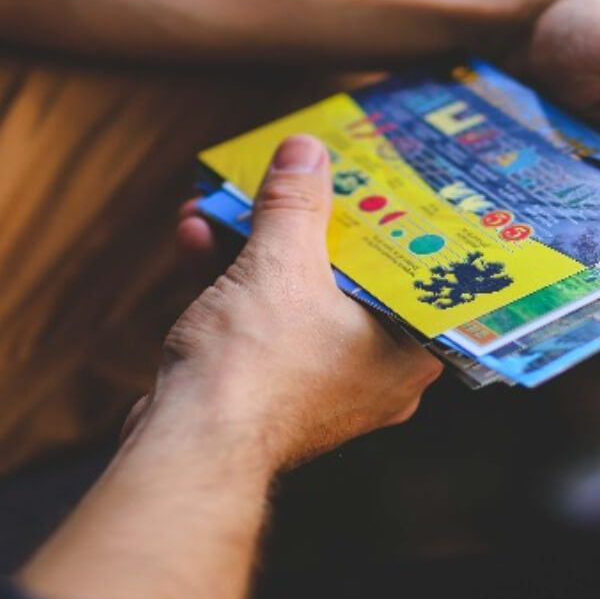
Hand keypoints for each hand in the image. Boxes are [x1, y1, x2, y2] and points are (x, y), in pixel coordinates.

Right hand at [132, 135, 441, 470]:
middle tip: (292, 179)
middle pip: (343, 277)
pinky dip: (228, 281)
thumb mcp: (280, 264)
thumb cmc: (255, 369)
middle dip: (301, 224)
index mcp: (405, 350)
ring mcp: (315, 385)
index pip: (412, 269)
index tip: (370, 177)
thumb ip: (295, 203)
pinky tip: (196, 235)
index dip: (388, 216)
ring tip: (223, 199)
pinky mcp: (264, 390)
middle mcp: (370, 373)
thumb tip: (305, 151)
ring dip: (251, 245)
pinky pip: (257, 322)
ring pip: (291, 297)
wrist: (188, 447)